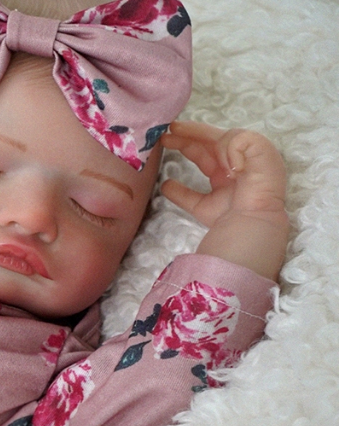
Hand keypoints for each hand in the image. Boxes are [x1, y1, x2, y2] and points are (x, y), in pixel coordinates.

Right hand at [160, 120, 288, 280]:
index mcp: (261, 182)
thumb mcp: (262, 200)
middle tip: (165, 130)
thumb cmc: (248, 251)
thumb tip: (231, 139)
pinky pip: (197, 197)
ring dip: (187, 154)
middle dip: (196, 137)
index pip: (240, 143)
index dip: (213, 134)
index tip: (183, 131)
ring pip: (208, 169)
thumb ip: (254, 160)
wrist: (229, 295)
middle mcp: (246, 190)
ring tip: (163, 145)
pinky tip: (165, 183)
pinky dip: (180, 187)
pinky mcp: (211, 223)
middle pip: (222, 152)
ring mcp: (229, 206)